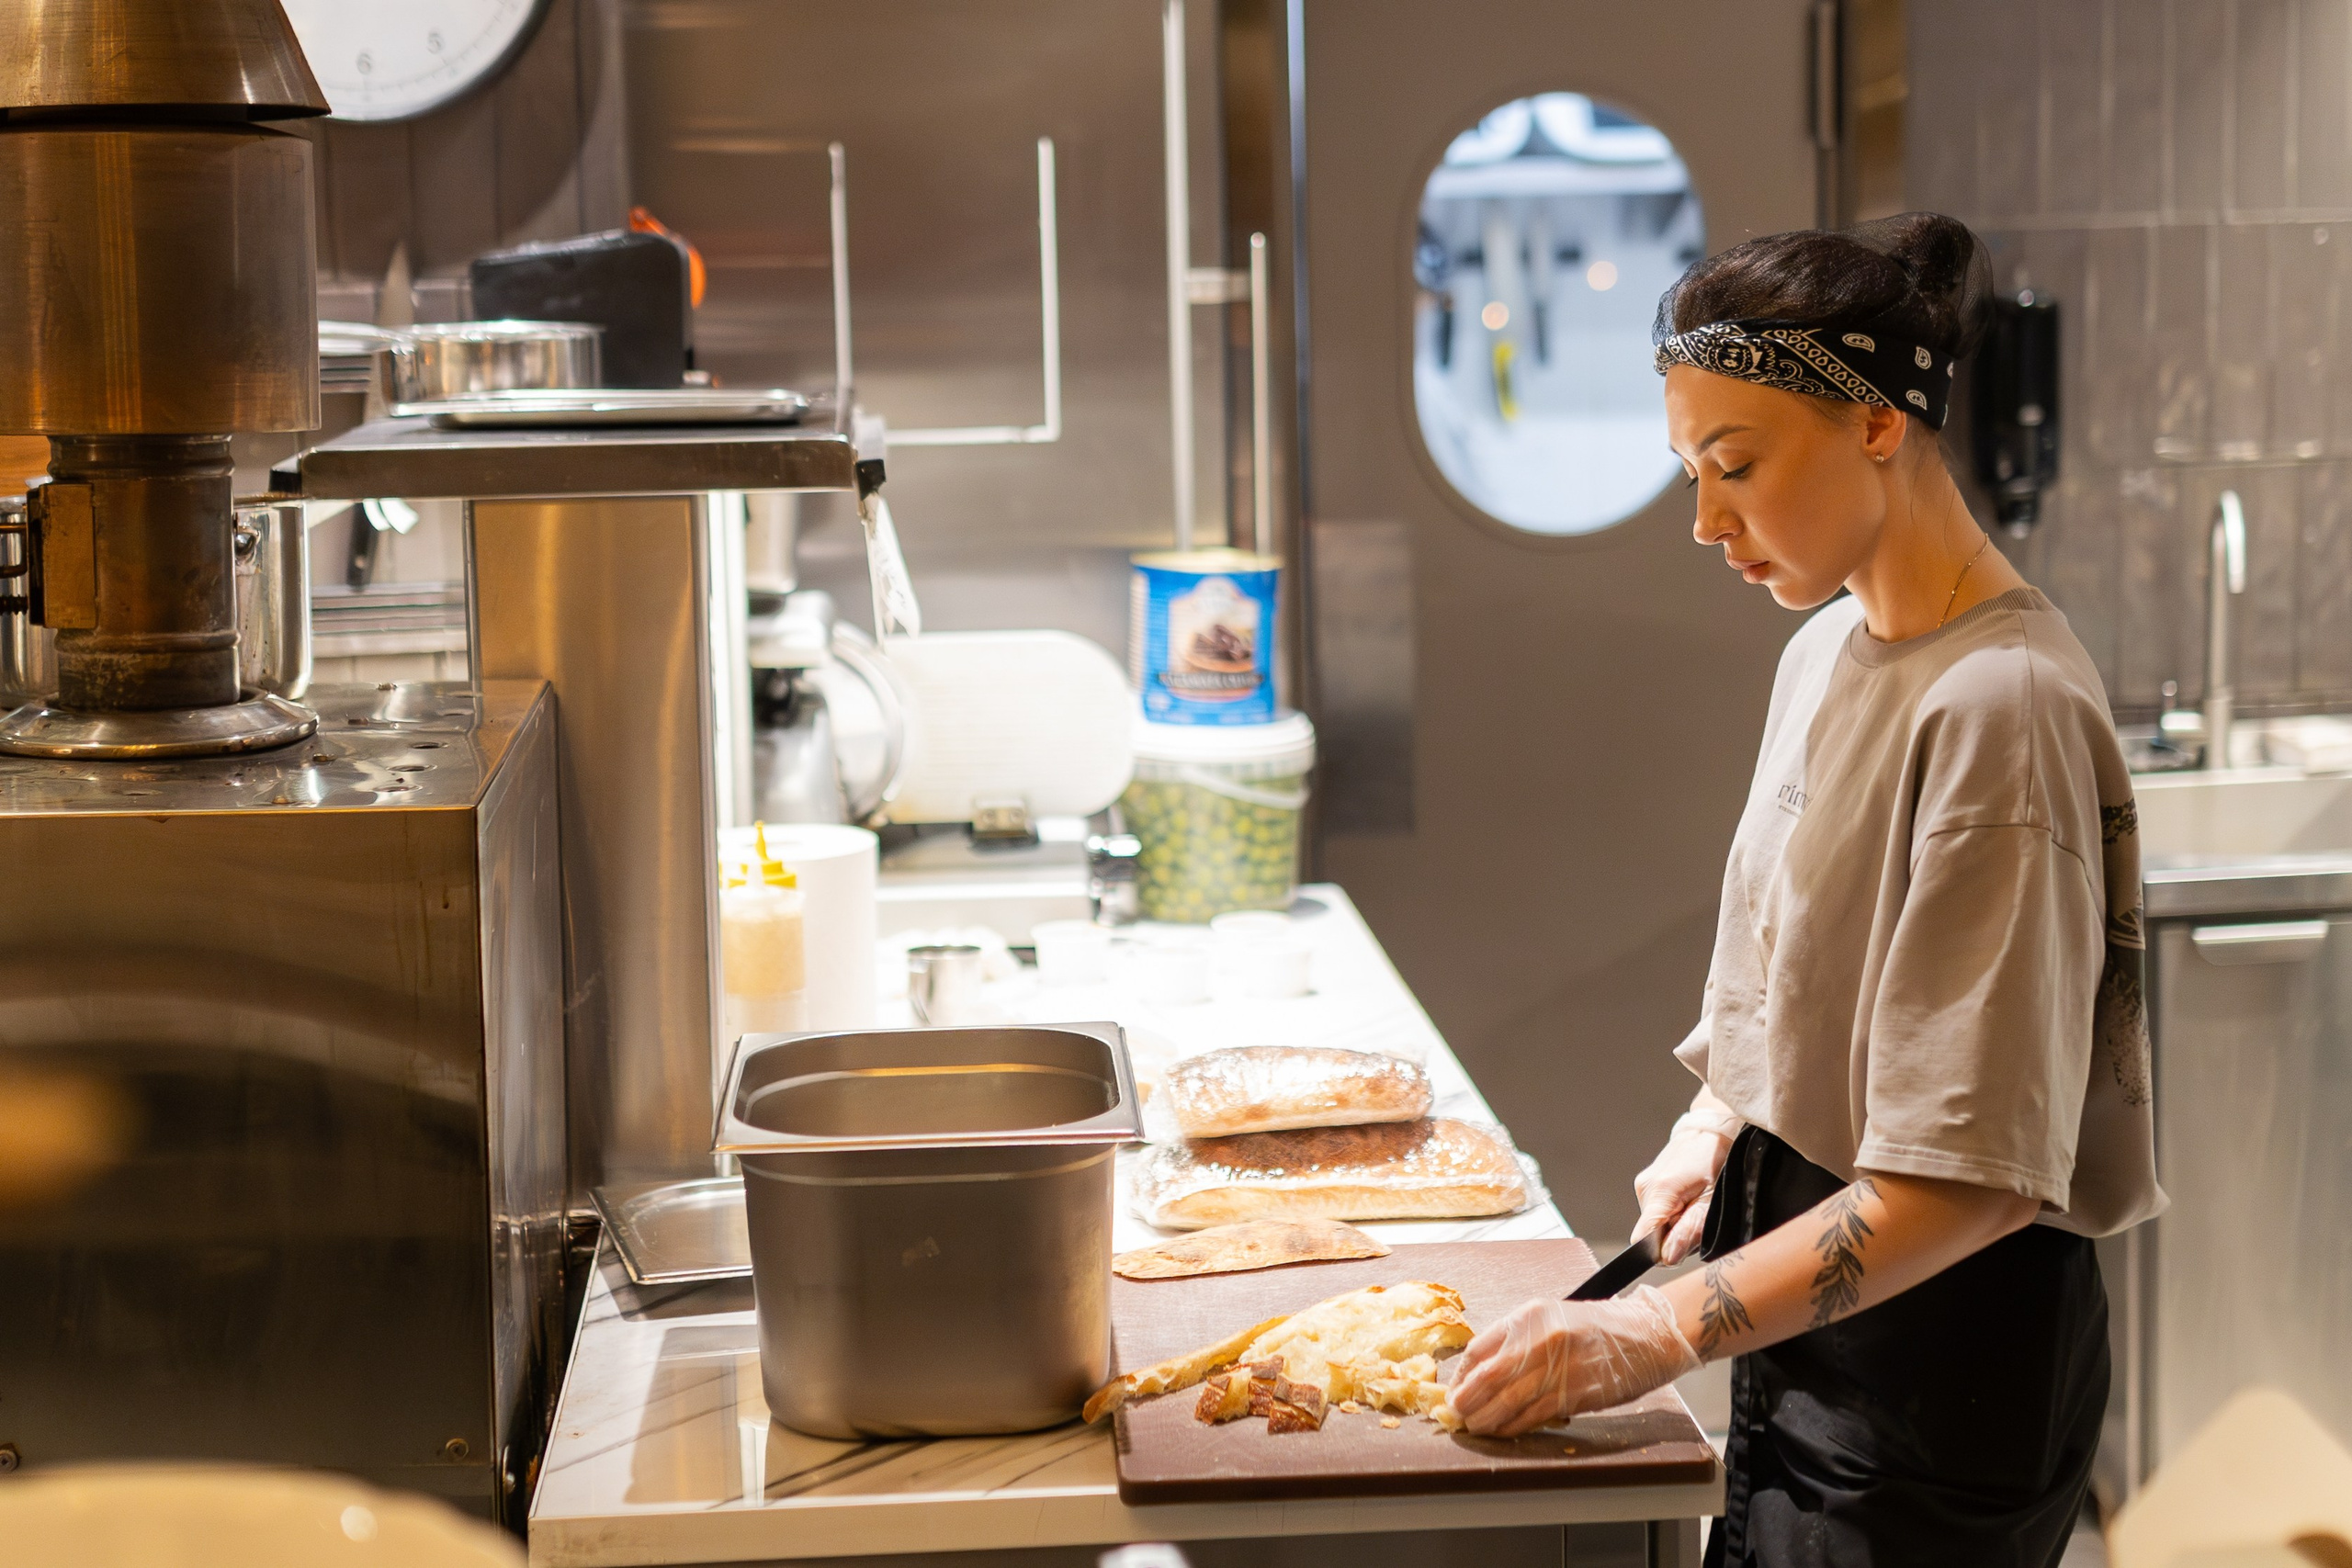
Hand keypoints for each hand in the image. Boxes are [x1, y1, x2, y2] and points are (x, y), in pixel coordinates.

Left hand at [1450, 1286, 1700, 1437]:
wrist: (1645, 1335)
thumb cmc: (1595, 1329)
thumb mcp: (1549, 1318)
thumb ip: (1515, 1339)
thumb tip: (1478, 1371)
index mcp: (1529, 1316)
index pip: (1479, 1349)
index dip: (1461, 1376)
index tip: (1454, 1390)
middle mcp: (1540, 1339)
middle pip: (1487, 1378)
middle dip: (1466, 1401)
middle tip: (1456, 1414)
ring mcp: (1558, 1368)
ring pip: (1507, 1402)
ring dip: (1486, 1420)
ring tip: (1475, 1427)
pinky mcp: (1575, 1394)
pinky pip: (1534, 1416)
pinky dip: (1513, 1427)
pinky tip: (1504, 1431)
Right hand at [1632, 1120, 1733, 1263]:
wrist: (1712, 1129)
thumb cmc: (1718, 1159)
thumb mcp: (1713, 1200)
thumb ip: (1690, 1230)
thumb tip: (1667, 1257)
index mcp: (1659, 1191)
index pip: (1642, 1237)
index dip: (1661, 1251)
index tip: (1682, 1246)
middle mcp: (1645, 1188)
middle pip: (1652, 1233)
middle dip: (1676, 1235)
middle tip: (1701, 1218)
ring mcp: (1645, 1184)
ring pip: (1656, 1223)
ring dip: (1677, 1223)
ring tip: (1698, 1204)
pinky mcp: (1648, 1183)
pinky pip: (1658, 1210)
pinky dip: (1674, 1212)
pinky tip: (1690, 1197)